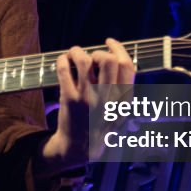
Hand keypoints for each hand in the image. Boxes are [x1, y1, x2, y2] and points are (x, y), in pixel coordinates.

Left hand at [43, 38, 135, 170]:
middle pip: (107, 59)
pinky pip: (64, 69)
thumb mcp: (121, 111)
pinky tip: (63, 60)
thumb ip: (123, 88)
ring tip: (74, 54)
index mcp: (124, 99)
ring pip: (84, 60)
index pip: (127, 65)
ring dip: (77, 52)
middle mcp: (107, 98)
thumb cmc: (101, 125)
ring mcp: (87, 98)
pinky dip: (62, 59)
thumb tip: (116, 58)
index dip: (118, 48)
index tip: (109, 42)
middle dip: (98, 52)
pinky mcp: (69, 99)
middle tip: (91, 57)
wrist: (80, 147)